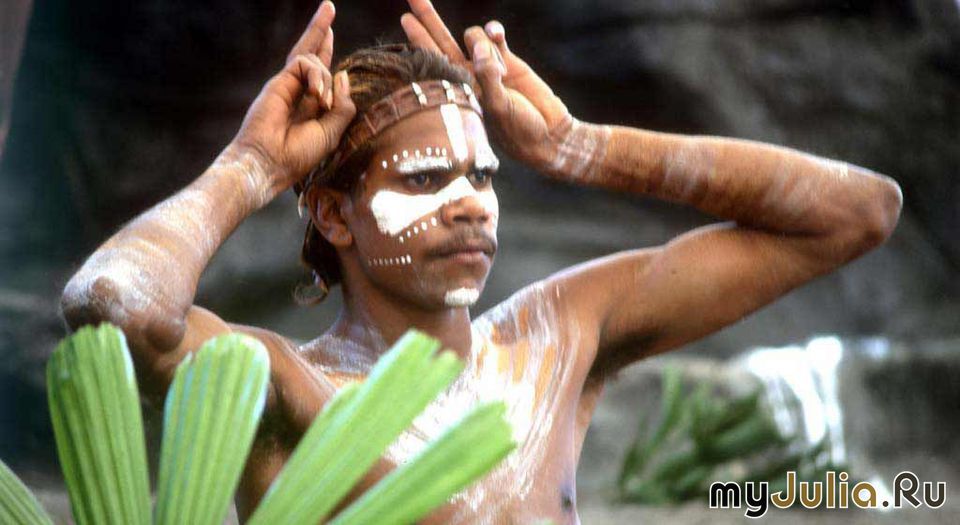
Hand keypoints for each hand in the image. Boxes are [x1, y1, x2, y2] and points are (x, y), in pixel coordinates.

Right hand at [232, 1, 355, 194]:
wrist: (269, 162)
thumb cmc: (298, 155)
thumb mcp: (332, 132)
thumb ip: (342, 106)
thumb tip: (343, 75)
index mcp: (310, 107)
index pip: (322, 74)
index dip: (328, 55)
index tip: (333, 36)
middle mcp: (297, 93)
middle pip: (310, 53)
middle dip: (320, 30)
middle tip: (329, 6)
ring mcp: (287, 85)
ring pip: (311, 57)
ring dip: (325, 77)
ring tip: (323, 101)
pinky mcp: (279, 81)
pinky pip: (304, 63)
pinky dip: (316, 76)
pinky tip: (317, 96)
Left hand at [401, 0, 571, 172]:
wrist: (547, 133)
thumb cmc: (519, 130)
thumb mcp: (499, 108)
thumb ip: (488, 77)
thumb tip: (482, 47)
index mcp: (457, 90)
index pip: (432, 59)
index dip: (419, 38)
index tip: (405, 19)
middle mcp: (467, 75)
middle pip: (442, 40)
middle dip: (429, 18)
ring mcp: (486, 65)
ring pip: (474, 35)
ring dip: (484, 44)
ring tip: (500, 71)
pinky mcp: (507, 59)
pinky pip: (494, 35)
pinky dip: (495, 31)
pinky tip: (497, 34)